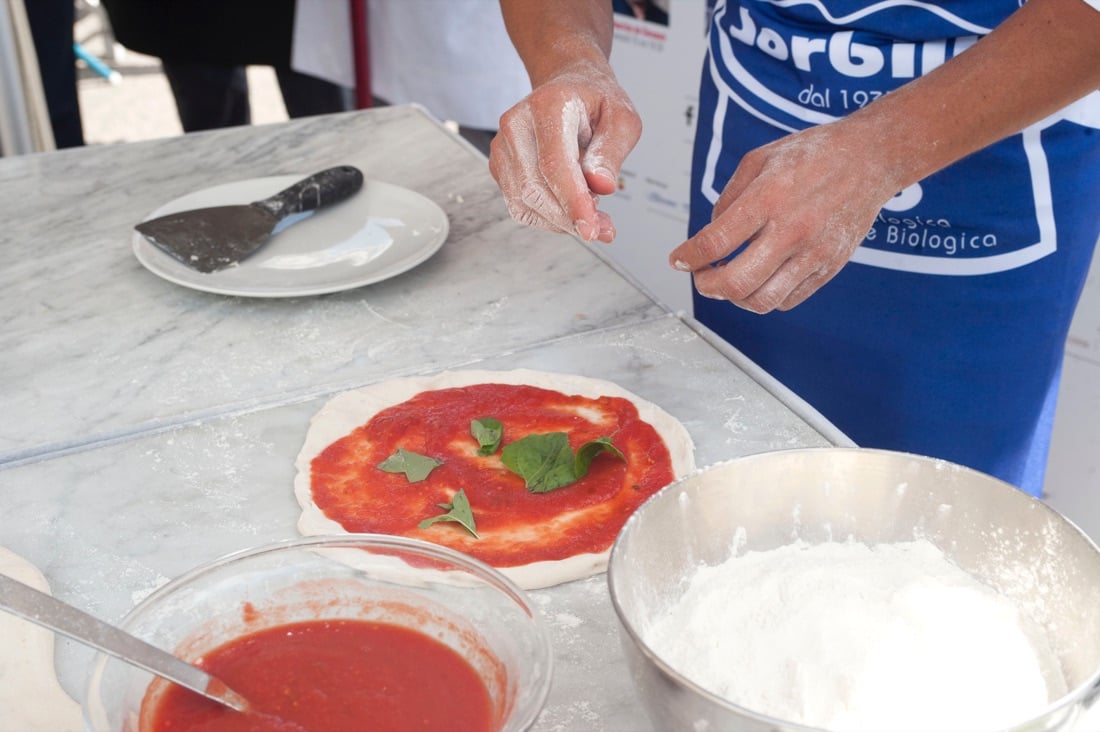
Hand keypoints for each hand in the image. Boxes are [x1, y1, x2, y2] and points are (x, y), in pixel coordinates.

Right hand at [489, 61, 641, 242]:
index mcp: (548, 105)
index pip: (554, 163)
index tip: (592, 229)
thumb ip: (612, 152)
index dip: (572, 201)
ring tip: (592, 216)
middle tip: (603, 228)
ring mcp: (502, 146)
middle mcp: (516, 123)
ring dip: (560, 221)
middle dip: (569, 218)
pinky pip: (520, 206)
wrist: (569, 90)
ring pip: (524, 203)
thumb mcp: (622, 120)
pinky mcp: (500, 166)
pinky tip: (571, 210)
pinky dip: (548, 218)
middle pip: (534, 188)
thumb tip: (600, 186)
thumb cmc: (596, 104)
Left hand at [669, 119, 898, 312]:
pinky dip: (763, 297)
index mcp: (769, 197)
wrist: (870, 158)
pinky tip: (758, 279)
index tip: (678, 260)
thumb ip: (728, 200)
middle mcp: (791, 229)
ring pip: (761, 301)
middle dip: (706, 285)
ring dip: (734, 298)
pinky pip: (787, 300)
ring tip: (727, 282)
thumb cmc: (813, 155)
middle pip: (735, 282)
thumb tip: (710, 236)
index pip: (715, 242)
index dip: (687, 257)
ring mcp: (813, 253)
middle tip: (700, 276)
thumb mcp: (758, 160)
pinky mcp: (829, 267)